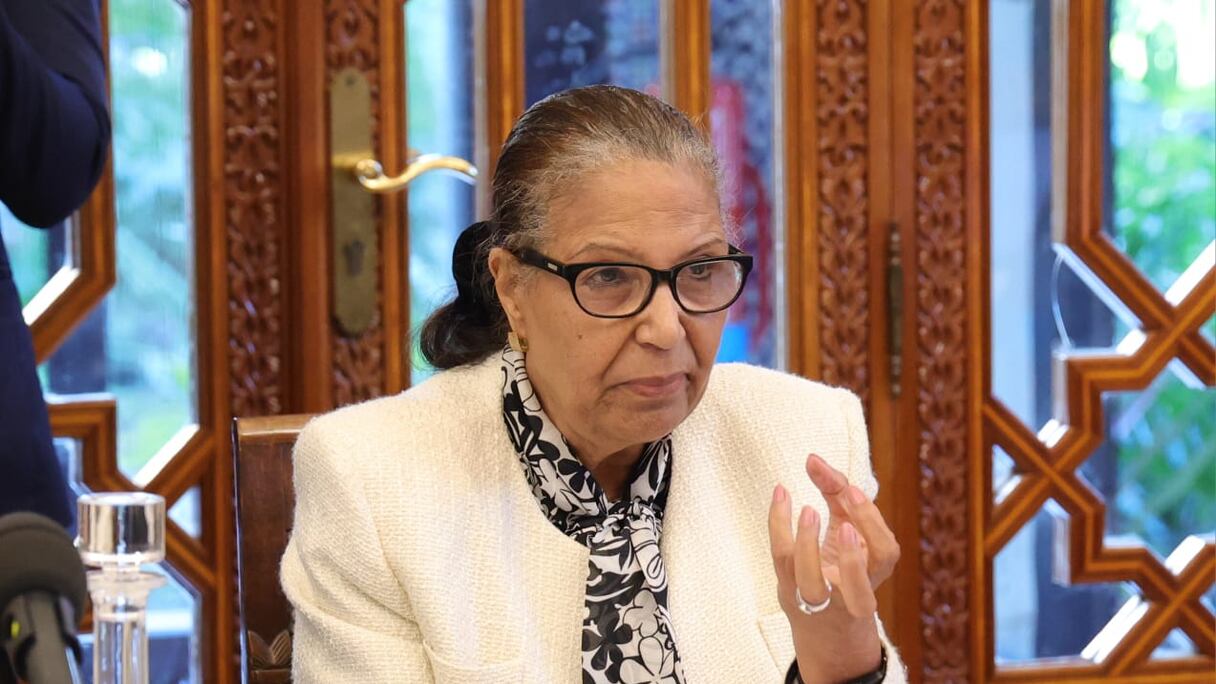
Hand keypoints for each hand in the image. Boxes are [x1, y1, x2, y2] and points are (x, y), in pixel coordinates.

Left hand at [767, 454, 899, 683]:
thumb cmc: (841, 567)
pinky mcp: (790, 594)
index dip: (871, 523)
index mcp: (876, 574)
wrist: (826, 630)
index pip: (884, 553)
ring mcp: (818, 600)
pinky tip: (781, 495)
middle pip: (857, 584)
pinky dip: (779, 525)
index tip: (852, 493)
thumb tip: (813, 459)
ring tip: (807, 509)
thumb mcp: (849, 531)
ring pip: (811, 581)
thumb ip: (837, 493)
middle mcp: (852, 595)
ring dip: (809, 544)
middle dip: (851, 551)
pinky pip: (783, 561)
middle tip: (842, 504)